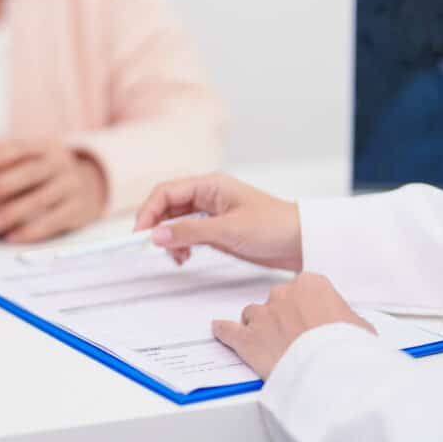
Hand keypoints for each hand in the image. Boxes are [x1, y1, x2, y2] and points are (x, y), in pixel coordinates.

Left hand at [0, 140, 106, 242]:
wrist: (90, 185)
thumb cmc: (43, 171)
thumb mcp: (27, 157)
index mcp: (44, 147)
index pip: (19, 147)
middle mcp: (60, 164)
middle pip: (32, 172)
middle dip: (3, 183)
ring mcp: (72, 187)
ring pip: (42, 199)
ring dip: (13, 212)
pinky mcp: (78, 211)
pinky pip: (54, 221)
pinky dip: (32, 231)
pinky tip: (11, 238)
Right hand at [133, 172, 302, 270]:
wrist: (302, 242)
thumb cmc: (274, 227)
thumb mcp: (228, 230)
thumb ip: (189, 232)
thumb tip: (156, 235)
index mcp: (209, 184)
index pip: (166, 192)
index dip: (149, 211)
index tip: (141, 233)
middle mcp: (207, 195)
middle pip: (167, 206)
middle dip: (156, 226)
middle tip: (152, 247)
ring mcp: (210, 213)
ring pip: (175, 221)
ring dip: (169, 238)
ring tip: (176, 256)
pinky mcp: (215, 229)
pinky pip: (187, 233)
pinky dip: (180, 245)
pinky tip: (184, 257)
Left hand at [212, 273, 375, 377]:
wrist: (332, 372)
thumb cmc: (348, 349)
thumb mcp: (359, 326)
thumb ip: (343, 317)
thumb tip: (342, 324)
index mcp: (311, 284)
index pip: (303, 289)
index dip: (306, 308)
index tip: (310, 320)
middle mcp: (282, 294)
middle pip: (276, 301)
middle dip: (283, 318)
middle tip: (294, 338)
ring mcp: (262, 315)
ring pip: (253, 315)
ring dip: (259, 327)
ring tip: (270, 345)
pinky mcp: (247, 338)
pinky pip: (228, 330)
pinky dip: (224, 331)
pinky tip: (220, 330)